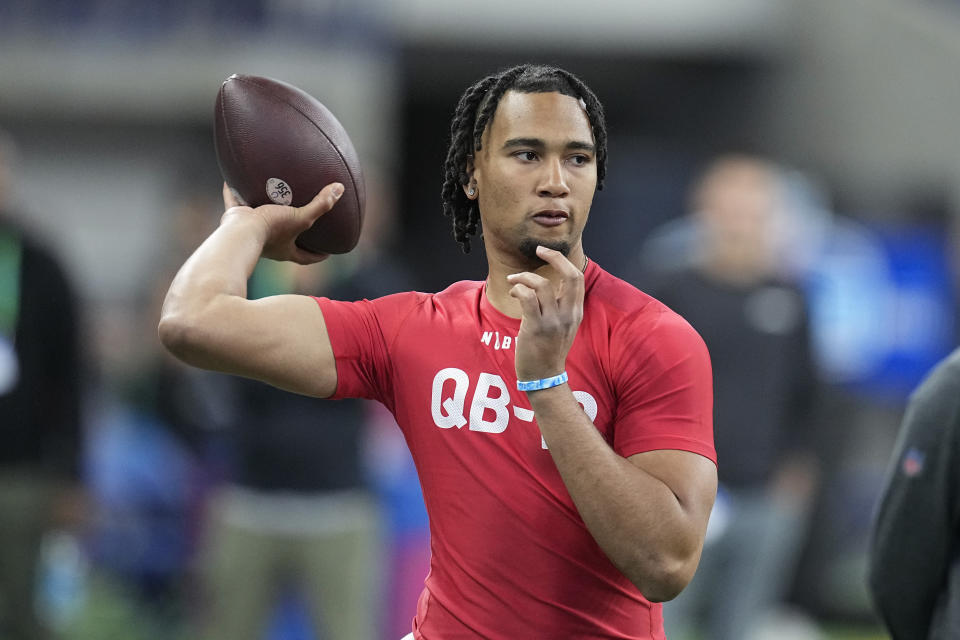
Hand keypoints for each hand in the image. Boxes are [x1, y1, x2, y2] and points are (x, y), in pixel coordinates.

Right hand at [220, 182, 338, 264]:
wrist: (239, 231)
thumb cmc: (272, 229)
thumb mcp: (301, 218)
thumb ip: (321, 205)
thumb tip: (340, 189)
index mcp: (285, 249)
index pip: (305, 257)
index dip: (317, 256)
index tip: (327, 252)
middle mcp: (268, 244)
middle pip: (283, 241)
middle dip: (290, 233)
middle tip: (300, 223)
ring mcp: (250, 233)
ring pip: (258, 223)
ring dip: (263, 212)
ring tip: (269, 198)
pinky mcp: (234, 220)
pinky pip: (234, 203)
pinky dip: (233, 192)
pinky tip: (232, 179)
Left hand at [507, 246, 583, 381]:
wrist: (545, 377)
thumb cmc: (549, 350)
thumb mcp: (563, 326)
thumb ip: (561, 306)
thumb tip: (548, 285)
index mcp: (576, 312)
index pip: (577, 277)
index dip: (563, 260)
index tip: (548, 252)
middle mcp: (568, 314)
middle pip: (570, 275)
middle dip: (554, 257)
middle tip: (538, 250)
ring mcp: (553, 321)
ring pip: (542, 284)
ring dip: (524, 277)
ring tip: (514, 281)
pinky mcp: (536, 327)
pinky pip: (527, 298)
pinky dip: (518, 289)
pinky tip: (513, 293)